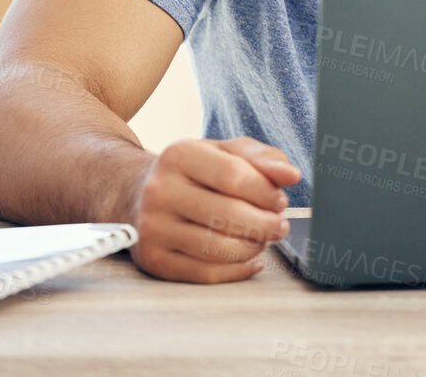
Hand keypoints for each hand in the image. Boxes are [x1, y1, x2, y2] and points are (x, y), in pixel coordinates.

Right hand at [126, 137, 302, 282]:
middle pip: (228, 215)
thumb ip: (261, 158)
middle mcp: (160, 191)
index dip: (266, 193)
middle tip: (279, 226)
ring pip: (218, 248)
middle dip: (265, 224)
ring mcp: (153, 228)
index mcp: (179, 155)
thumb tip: (290, 175)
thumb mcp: (224, 152)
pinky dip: (236, 270)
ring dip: (252, 247)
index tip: (280, 200)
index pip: (235, 177)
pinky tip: (250, 260)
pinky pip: (205, 273)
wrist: (135, 193)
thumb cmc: (192, 172)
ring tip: (261, 239)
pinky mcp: (153, 259)